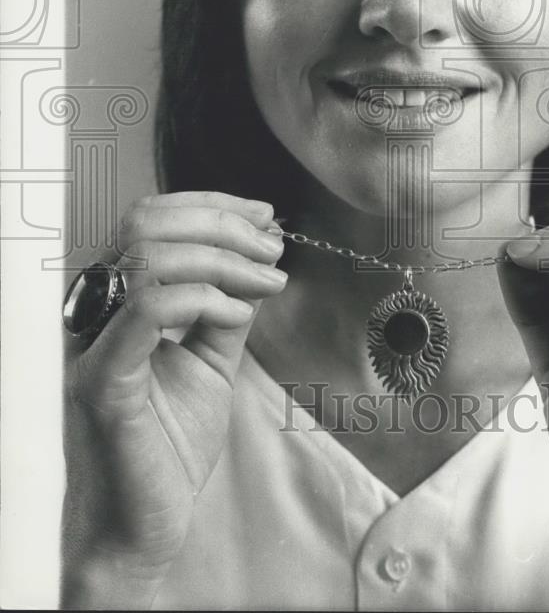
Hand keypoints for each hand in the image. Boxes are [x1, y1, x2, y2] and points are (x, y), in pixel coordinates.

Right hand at [62, 191, 285, 608]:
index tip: (265, 215)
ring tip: (268, 281)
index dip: (211, 205)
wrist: (142, 525)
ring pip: (150, 259)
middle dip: (223, 224)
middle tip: (272, 247)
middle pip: (149, 225)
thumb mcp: (210, 360)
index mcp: (115, 301)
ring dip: (225, 259)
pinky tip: (238, 314)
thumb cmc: (167, 447)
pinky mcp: (105, 380)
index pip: (151, 220)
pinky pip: (148, 311)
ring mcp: (93, 344)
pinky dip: (204, 299)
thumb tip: (257, 260)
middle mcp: (94, 312)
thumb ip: (226, 308)